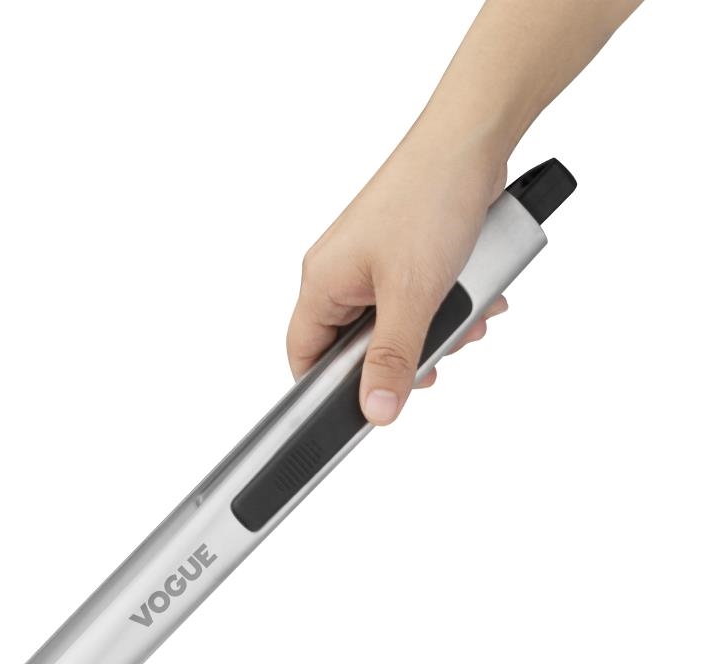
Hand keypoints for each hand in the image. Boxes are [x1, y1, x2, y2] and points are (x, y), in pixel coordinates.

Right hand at [286, 135, 508, 424]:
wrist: (474, 137)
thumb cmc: (430, 196)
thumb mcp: (412, 295)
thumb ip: (393, 359)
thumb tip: (377, 410)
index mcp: (321, 282)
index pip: (304, 356)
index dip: (329, 389)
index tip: (364, 406)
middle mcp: (338, 274)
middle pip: (356, 346)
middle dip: (403, 356)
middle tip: (433, 356)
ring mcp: (369, 263)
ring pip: (393, 324)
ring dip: (435, 329)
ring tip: (465, 317)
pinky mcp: (401, 253)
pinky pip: (415, 298)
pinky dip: (446, 304)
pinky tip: (475, 296)